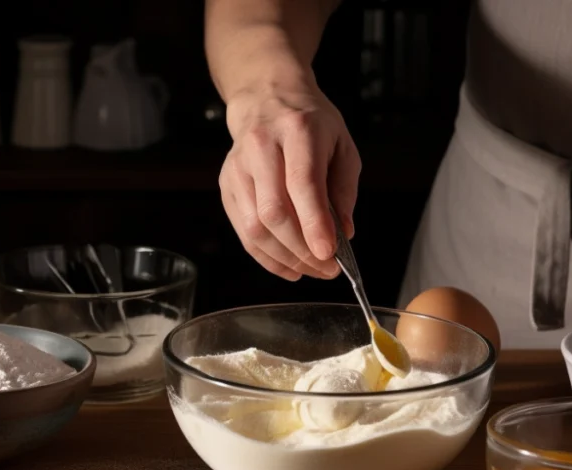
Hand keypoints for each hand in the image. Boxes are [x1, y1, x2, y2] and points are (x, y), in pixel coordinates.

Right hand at [219, 80, 360, 280]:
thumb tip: (342, 235)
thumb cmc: (310, 124)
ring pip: (255, 227)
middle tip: (326, 268)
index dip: (314, 223)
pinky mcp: (227, 185)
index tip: (329, 253)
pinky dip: (267, 257)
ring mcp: (238, 167)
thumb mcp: (342, 146)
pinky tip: (289, 266)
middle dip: (302, 249)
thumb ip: (344, 191)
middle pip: (274, 211)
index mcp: (297, 130)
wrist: (266, 98)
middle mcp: (261, 147)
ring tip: (310, 269)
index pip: (302, 183)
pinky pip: (244, 232)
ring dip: (285, 258)